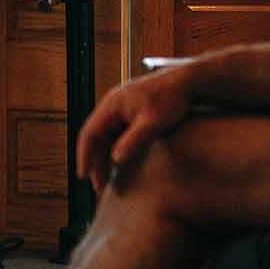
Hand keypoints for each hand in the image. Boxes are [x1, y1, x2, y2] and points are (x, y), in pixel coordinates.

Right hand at [76, 68, 190, 193]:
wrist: (187, 82)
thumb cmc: (170, 99)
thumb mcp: (152, 123)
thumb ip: (133, 141)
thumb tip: (115, 159)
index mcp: (112, 105)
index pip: (89, 133)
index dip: (84, 155)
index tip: (82, 175)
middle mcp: (112, 106)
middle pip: (95, 137)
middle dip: (94, 162)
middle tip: (98, 186)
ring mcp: (121, 109)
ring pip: (106, 137)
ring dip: (105, 158)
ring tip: (109, 180)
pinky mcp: (131, 113)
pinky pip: (116, 135)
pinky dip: (115, 151)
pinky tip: (121, 165)